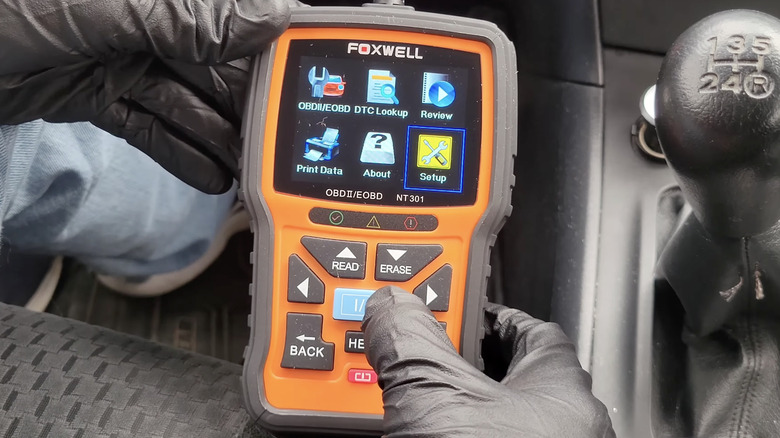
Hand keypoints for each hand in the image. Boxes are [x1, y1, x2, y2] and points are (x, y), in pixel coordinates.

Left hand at [0, 0, 294, 192]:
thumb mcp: (91, 8)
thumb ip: (182, 14)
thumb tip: (268, 17)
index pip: (228, 14)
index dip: (270, 42)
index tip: (310, 80)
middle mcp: (136, 14)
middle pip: (212, 60)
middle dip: (250, 103)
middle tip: (285, 144)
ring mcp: (112, 52)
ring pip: (186, 98)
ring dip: (222, 137)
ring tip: (256, 171)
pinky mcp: (89, 91)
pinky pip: (149, 123)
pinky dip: (181, 150)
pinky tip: (211, 174)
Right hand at [362, 286, 614, 437]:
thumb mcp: (435, 396)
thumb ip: (412, 341)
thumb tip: (393, 304)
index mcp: (562, 391)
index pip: (529, 328)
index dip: (485, 312)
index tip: (450, 304)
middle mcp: (563, 426)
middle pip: (506, 373)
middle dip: (459, 359)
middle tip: (418, 351)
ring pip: (494, 414)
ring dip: (451, 401)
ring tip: (409, 397)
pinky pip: (481, 437)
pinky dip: (448, 430)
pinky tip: (421, 434)